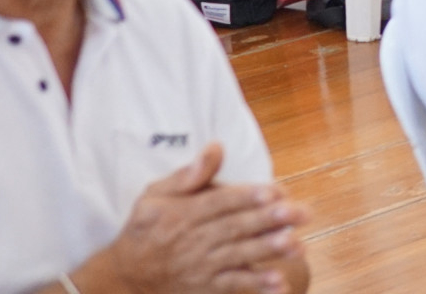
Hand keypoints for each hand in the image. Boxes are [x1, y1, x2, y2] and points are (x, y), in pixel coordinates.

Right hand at [98, 144, 307, 293]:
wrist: (125, 278)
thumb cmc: (146, 228)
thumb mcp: (155, 195)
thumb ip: (187, 174)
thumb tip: (216, 147)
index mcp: (182, 214)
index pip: (219, 203)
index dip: (247, 197)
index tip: (275, 190)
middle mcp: (193, 241)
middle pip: (235, 228)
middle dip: (269, 221)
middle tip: (300, 212)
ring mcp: (201, 266)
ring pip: (238, 256)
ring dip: (268, 251)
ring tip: (296, 244)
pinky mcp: (207, 287)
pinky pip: (234, 286)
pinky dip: (257, 285)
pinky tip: (280, 282)